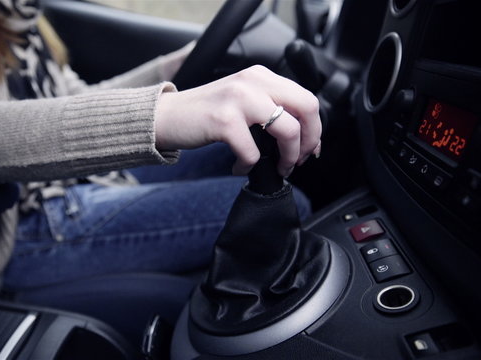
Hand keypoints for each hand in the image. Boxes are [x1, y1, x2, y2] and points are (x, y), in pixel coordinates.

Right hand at [155, 65, 321, 176]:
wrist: (166, 117)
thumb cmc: (203, 114)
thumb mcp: (240, 100)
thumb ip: (268, 107)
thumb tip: (299, 136)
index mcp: (261, 76)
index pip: (306, 98)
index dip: (314, 128)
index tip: (309, 149)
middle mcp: (253, 81)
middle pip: (306, 109)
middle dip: (308, 141)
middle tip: (297, 160)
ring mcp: (239, 99)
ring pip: (287, 129)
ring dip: (287, 157)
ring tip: (277, 168)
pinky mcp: (224, 121)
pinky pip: (253, 152)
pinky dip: (248, 167)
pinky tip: (238, 168)